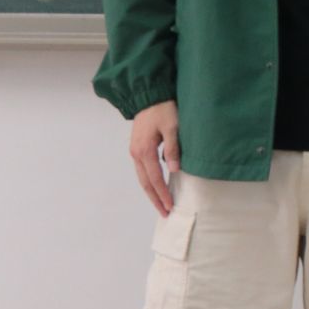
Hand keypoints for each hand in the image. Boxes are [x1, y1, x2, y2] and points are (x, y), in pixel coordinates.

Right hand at [129, 100, 179, 215]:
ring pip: (142, 177)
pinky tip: (157, 186)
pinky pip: (143, 169)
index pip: (154, 178)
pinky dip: (149, 181)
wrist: (150, 96)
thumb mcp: (173, 127)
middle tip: (165, 213)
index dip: (162, 194)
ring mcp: (135, 151)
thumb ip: (173, 148)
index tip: (170, 206)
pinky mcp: (137, 148)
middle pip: (145, 183)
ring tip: (161, 204)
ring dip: (151, 191)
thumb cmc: (164, 110)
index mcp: (144, 151)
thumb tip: (174, 170)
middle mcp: (136, 154)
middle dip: (155, 199)